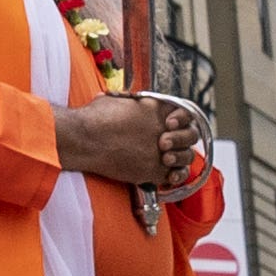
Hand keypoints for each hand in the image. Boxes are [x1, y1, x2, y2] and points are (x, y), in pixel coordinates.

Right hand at [54, 93, 198, 186]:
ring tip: (166, 157)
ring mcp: (160, 152)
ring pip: (187, 157)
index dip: (182, 120)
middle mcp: (164, 129)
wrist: (84, 140)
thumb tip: (129, 104)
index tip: (171, 124)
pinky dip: (173, 176)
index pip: (186, 113)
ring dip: (180, 158)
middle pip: (192, 135)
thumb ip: (133, 104)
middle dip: (184, 139)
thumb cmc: (94, 118)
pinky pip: (174, 176)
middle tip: (168, 143)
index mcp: (157, 108)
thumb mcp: (116, 100)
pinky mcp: (153, 171)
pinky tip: (167, 173)